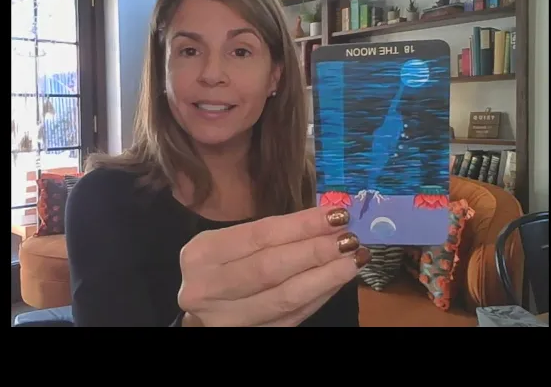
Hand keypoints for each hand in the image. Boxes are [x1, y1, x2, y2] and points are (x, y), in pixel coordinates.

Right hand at [177, 206, 370, 326]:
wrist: (197, 309)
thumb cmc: (218, 266)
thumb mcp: (230, 243)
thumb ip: (271, 235)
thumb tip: (326, 222)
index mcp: (203, 253)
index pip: (261, 235)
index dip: (302, 225)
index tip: (338, 215)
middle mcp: (207, 288)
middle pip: (271, 268)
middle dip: (316, 251)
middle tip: (350, 239)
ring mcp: (226, 318)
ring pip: (284, 298)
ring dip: (324, 278)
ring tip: (353, 260)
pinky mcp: (247, 336)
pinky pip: (290, 317)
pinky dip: (317, 298)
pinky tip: (336, 281)